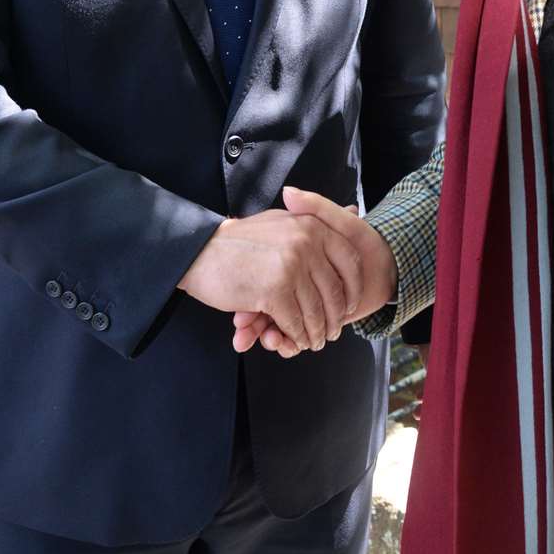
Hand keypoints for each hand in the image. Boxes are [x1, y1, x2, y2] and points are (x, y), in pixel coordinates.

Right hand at [179, 207, 363, 351]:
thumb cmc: (241, 241)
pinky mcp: (274, 291)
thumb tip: (353, 211)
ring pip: (315, 312)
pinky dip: (296, 337)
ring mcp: (291, 266)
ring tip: (315, 342)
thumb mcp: (283, 220)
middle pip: (335, 290)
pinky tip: (294, 342)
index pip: (349, 260)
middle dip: (335, 318)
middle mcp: (306, 242)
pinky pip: (295, 323)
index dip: (354, 287)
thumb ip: (315, 217)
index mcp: (312, 225)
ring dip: (316, 333)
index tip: (351, 305)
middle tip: (332, 332)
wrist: (200, 251)